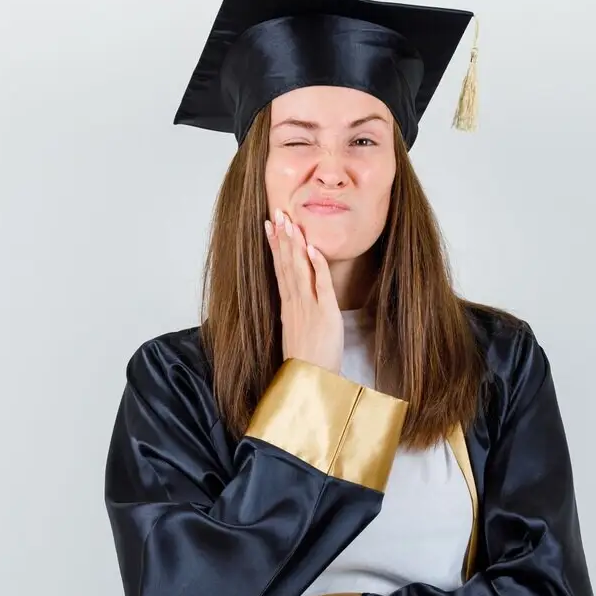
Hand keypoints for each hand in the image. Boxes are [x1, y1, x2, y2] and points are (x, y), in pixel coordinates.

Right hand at [265, 208, 341, 374]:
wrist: (308, 382)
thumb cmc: (306, 364)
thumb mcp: (297, 336)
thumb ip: (296, 318)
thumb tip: (293, 307)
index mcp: (287, 308)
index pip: (280, 271)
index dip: (275, 248)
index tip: (270, 228)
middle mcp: (294, 304)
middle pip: (286, 265)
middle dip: (281, 237)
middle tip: (276, 213)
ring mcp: (308, 308)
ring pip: (298, 269)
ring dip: (293, 244)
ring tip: (288, 222)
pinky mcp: (325, 314)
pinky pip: (320, 284)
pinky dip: (316, 265)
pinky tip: (312, 247)